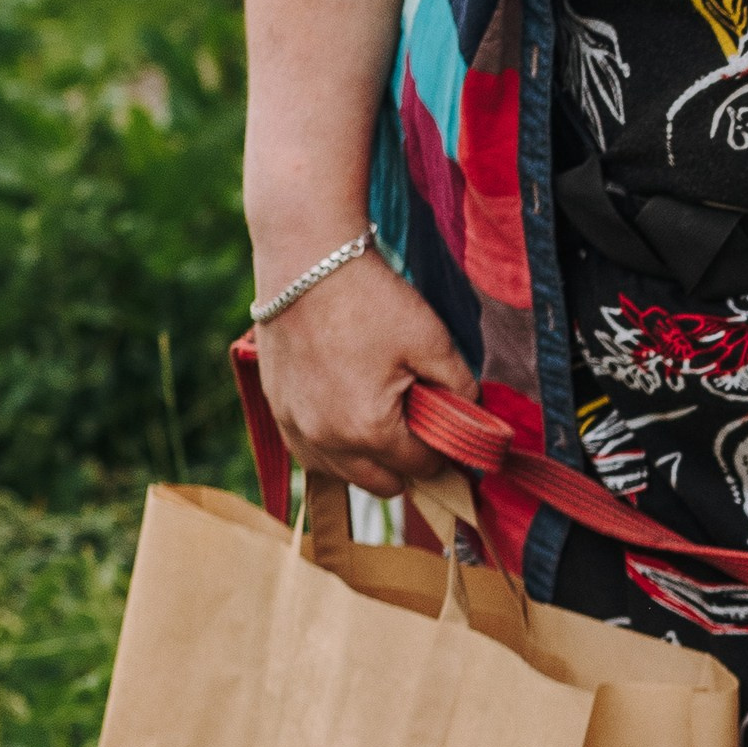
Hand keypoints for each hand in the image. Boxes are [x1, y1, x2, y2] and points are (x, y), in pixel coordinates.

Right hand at [252, 246, 479, 495]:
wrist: (306, 261)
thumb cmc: (371, 298)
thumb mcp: (433, 341)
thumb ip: (461, 389)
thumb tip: (470, 415)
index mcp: (370, 430)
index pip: (422, 468)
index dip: (444, 453)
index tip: (451, 432)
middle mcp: (327, 441)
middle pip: (383, 485)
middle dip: (407, 463)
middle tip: (419, 425)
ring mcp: (297, 429)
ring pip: (343, 475)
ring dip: (368, 460)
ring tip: (383, 417)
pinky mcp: (277, 411)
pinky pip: (311, 454)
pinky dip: (333, 446)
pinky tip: (348, 414)